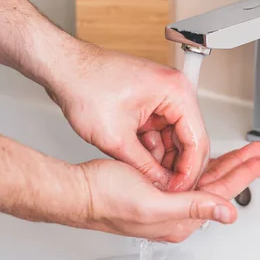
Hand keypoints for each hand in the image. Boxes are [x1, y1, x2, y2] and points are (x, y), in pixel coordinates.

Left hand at [46, 42, 208, 192]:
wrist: (63, 69)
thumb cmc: (84, 85)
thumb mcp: (115, 138)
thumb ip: (143, 167)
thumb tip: (159, 184)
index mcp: (175, 92)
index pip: (197, 140)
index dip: (188, 172)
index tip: (179, 191)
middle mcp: (173, 91)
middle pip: (188, 139)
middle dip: (175, 167)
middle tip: (165, 190)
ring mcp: (161, 96)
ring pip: (173, 138)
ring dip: (161, 159)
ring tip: (148, 178)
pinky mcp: (148, 102)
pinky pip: (158, 131)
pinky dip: (150, 149)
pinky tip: (139, 163)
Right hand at [77, 142, 259, 242]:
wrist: (79, 192)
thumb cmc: (106, 198)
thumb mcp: (153, 204)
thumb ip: (192, 207)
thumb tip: (227, 213)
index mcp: (179, 219)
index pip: (221, 194)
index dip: (244, 174)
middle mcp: (176, 213)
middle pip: (217, 186)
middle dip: (240, 167)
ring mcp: (166, 202)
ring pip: (203, 180)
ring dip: (223, 163)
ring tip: (243, 152)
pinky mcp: (155, 190)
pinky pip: (185, 176)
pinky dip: (198, 162)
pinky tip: (206, 154)